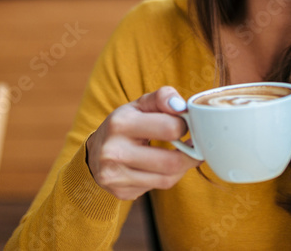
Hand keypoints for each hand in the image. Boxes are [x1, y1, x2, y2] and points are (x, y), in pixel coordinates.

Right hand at [85, 86, 200, 199]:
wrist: (94, 153)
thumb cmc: (123, 124)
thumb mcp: (139, 105)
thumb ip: (162, 98)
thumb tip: (181, 106)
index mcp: (121, 123)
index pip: (170, 128)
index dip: (185, 126)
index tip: (186, 125)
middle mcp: (114, 152)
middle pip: (171, 161)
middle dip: (191, 154)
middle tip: (196, 146)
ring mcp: (116, 176)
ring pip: (167, 178)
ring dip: (183, 167)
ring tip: (184, 155)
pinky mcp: (121, 192)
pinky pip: (158, 187)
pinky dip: (168, 176)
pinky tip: (164, 166)